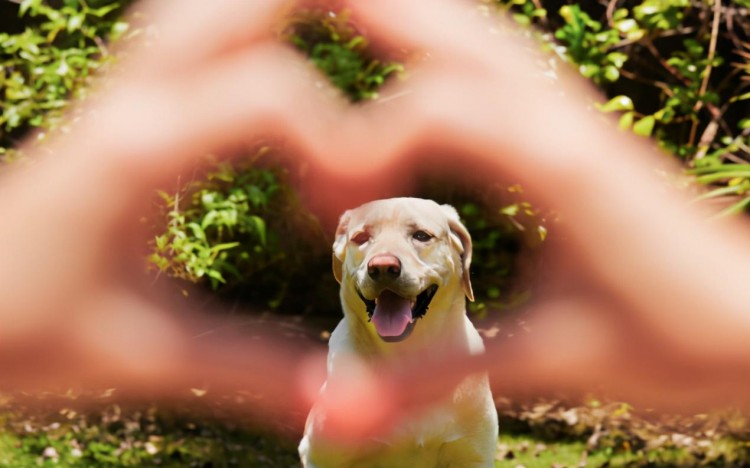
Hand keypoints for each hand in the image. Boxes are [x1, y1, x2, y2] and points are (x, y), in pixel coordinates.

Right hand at [300, 0, 749, 440]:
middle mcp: (567, 124)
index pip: (441, 112)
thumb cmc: (674, 346)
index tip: (317, 206)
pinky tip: (424, 55)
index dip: (361, 142)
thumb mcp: (553, 363)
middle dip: (379, 16)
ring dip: (416, 22)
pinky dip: (454, 47)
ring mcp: (578, 118)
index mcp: (561, 171)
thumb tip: (343, 420)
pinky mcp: (582, 129)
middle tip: (294, 10)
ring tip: (348, 12)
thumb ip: (437, 379)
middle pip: (461, 39)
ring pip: (487, 40)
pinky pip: (508, 67)